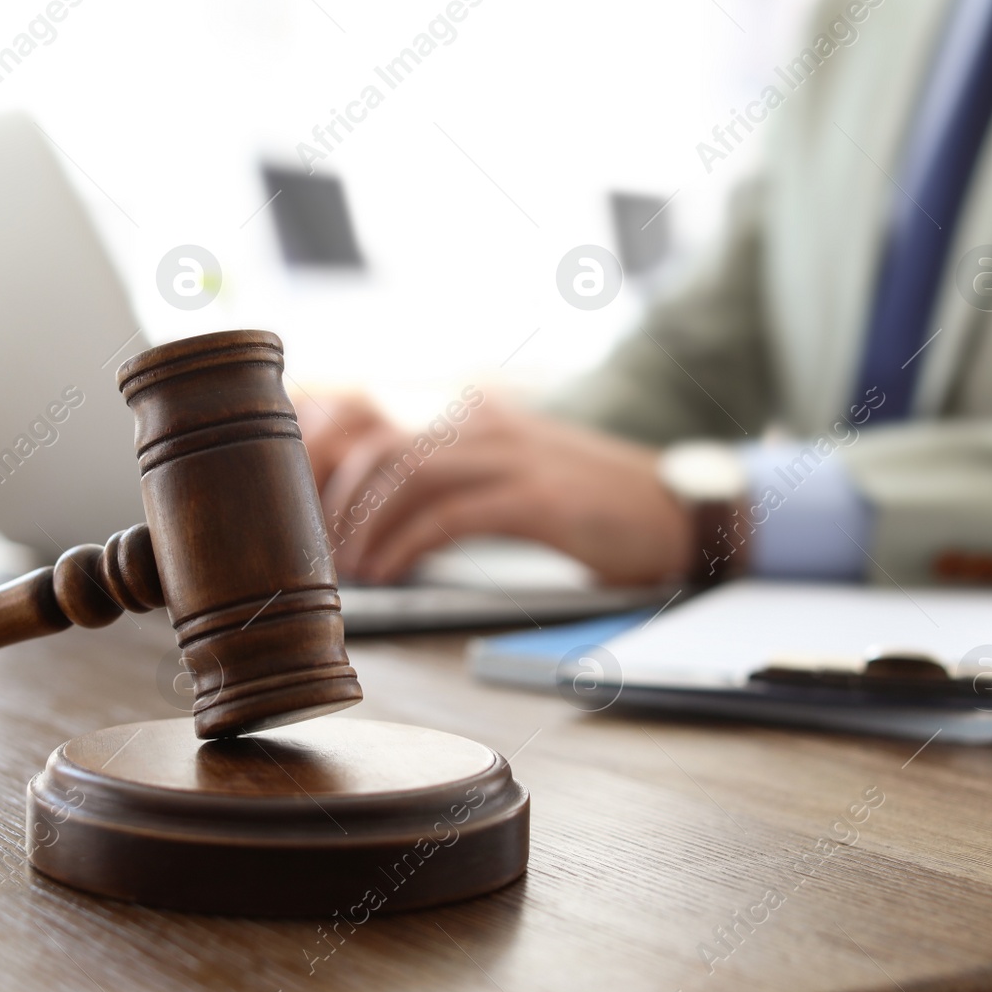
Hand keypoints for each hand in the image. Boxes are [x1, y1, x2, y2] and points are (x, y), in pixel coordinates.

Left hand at [299, 392, 694, 584]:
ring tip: (348, 569)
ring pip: (407, 477)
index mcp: (479, 420)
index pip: (382, 430)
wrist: (679, 511)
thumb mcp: (520, 477)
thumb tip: (391, 518)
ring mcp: (513, 458)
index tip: (311, 520)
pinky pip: (449, 516)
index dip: (333, 474)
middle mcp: (488, 427)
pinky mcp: (535, 497)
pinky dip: (407, 545)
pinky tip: (389, 572)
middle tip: (318, 551)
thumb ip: (462, 482)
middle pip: (381, 448)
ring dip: (365, 526)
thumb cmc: (595, 506)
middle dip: (336, 502)